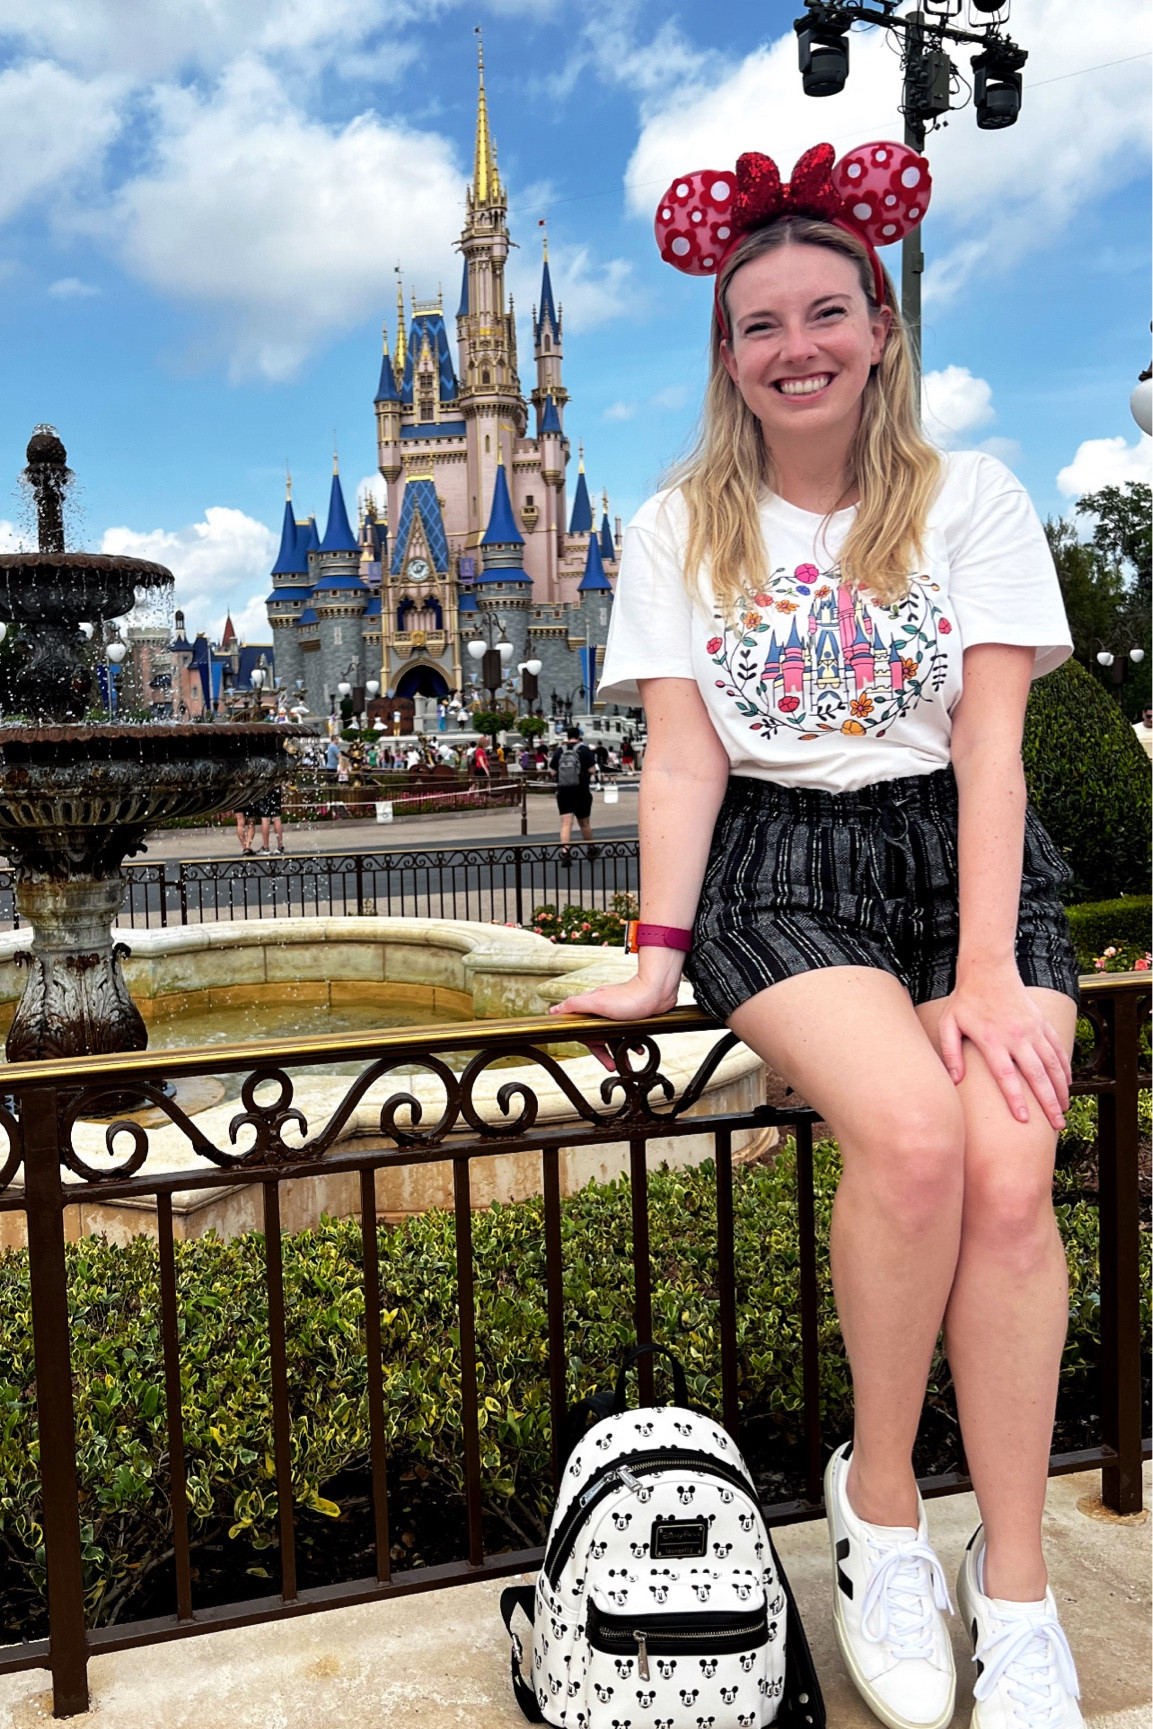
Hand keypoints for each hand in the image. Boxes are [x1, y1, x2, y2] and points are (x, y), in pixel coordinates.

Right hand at [549, 974, 680, 1069]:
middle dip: (605, 1053)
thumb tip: (553, 1011)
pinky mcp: (630, 1017)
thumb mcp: (597, 1001)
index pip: (582, 1029)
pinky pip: (627, 1034)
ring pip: (614, 1037)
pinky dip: (632, 1043)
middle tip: (612, 1065)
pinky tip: (638, 1049)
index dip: (589, 1043)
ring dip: (620, 1051)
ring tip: (627, 1063)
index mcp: (591, 1006)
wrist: (657, 992)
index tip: (597, 1053)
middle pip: (598, 1036)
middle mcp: (602, 1010)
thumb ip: (574, 1005)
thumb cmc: (629, 996)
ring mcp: (616, 1014)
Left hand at [937, 970, 1070, 1130]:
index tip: (1025, 1120)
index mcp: (992, 1040)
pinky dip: (1065, 1067)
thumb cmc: (965, 1000)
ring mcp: (1032, 1029)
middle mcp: (1017, 1037)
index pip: (1006, 1076)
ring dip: (1061, 1089)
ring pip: (1053, 1064)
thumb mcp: (949, 1024)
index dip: (1016, 1099)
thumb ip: (950, 1052)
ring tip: (1064, 1110)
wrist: (988, 969)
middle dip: (1049, 1103)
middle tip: (1057, 1125)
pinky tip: (1068, 1083)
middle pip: (1037, 1075)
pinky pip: (1057, 1048)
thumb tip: (954, 1080)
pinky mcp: (1041, 1022)